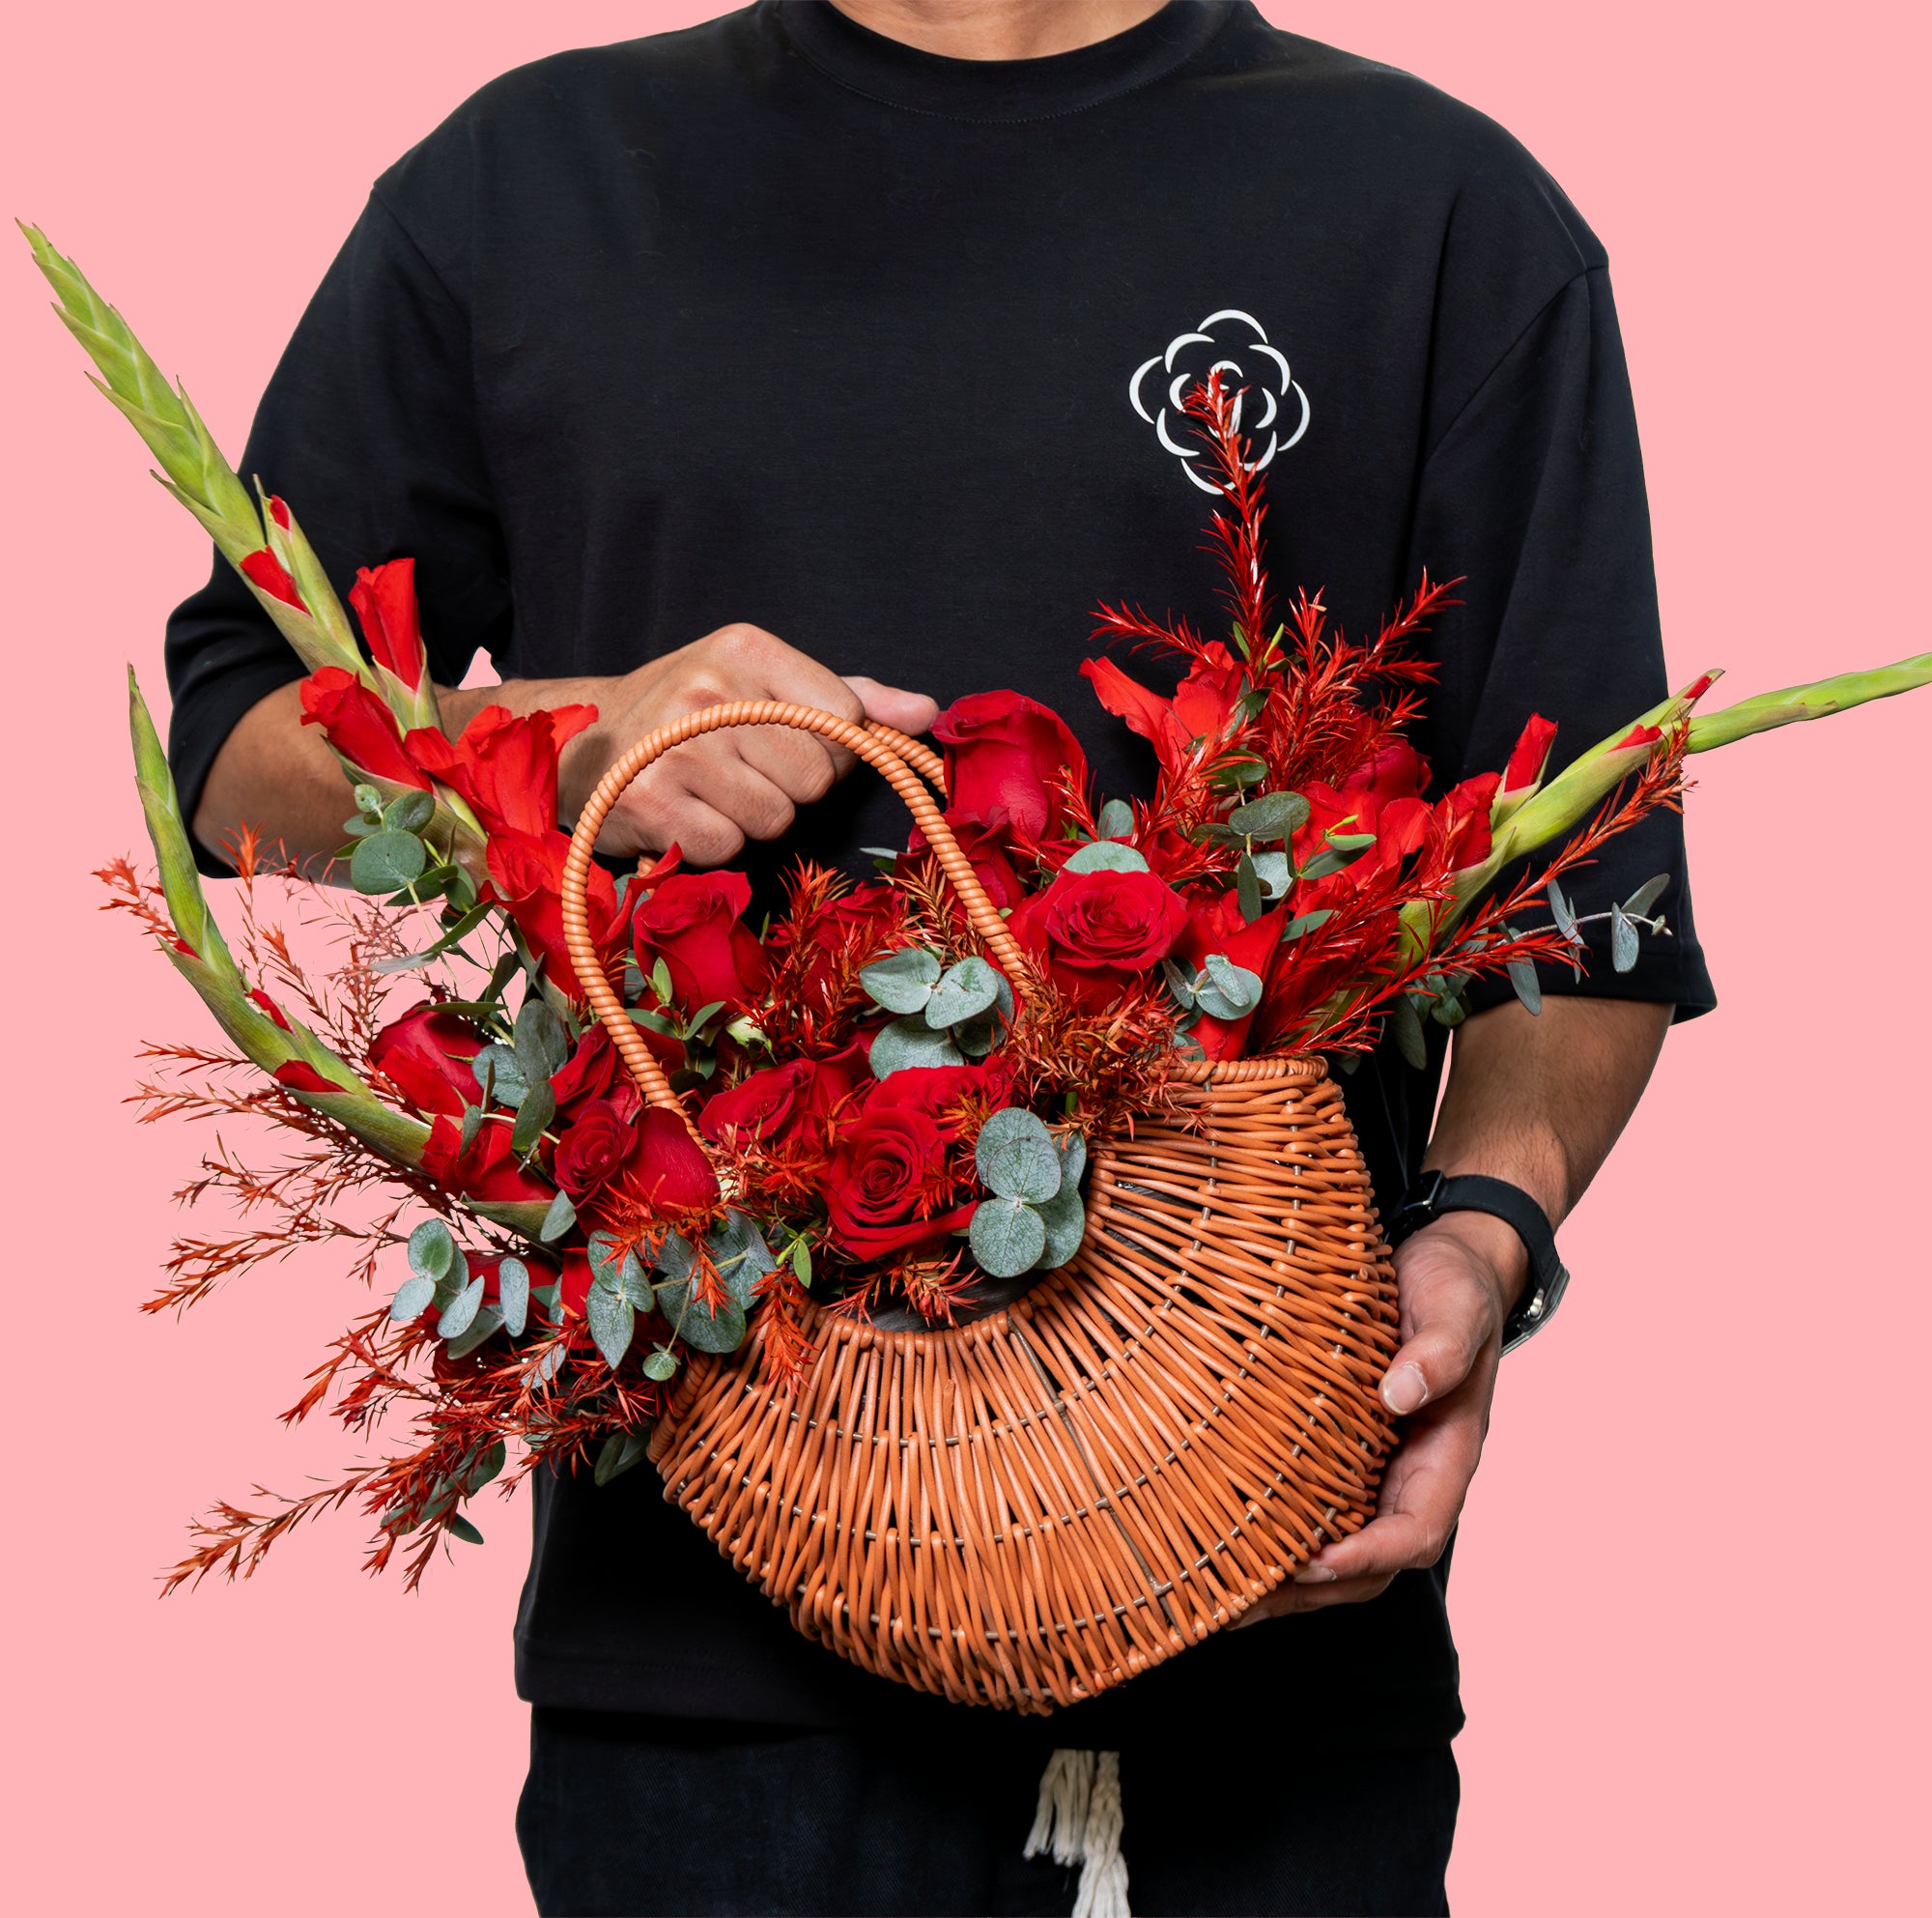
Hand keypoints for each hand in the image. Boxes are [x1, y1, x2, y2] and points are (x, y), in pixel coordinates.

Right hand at [555, 622, 938, 863]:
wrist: (582, 743)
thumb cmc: (688, 715)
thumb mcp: (763, 685)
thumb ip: (850, 698)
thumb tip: (927, 713)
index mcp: (744, 649)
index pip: (843, 716)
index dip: (832, 746)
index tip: (792, 744)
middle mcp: (708, 691)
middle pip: (815, 776)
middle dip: (790, 786)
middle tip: (742, 770)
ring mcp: (676, 748)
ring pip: (776, 818)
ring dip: (752, 818)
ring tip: (710, 792)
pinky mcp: (650, 803)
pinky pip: (730, 847)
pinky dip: (714, 843)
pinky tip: (684, 814)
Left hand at [1232, 1207, 1527, 1622]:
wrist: (1441, 1267)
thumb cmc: (1451, 1287)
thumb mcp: (1454, 1306)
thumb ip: (1439, 1349)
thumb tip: (1401, 1392)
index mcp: (1447, 1455)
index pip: (1414, 1533)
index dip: (1367, 1556)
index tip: (1314, 1563)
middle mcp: (1411, 1477)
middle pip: (1369, 1566)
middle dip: (1310, 1592)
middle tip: (1241, 1603)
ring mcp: (1376, 1472)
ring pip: (1336, 1553)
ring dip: (1284, 1582)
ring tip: (1217, 1595)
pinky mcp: (1340, 1455)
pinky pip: (1311, 1512)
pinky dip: (1273, 1538)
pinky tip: (1221, 1542)